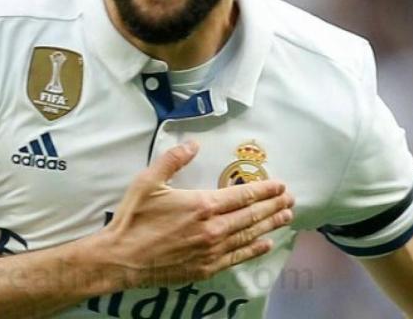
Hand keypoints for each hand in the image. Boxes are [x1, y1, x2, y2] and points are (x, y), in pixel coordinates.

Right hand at [96, 140, 293, 287]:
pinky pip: (237, 257)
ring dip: (269, 225)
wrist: (122, 258)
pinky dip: (254, 249)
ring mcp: (212, 251)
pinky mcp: (206, 268)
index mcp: (202, 205)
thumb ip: (173, 160)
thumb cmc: (134, 218)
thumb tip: (193, 144)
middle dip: (274, 206)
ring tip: (286, 217)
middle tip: (291, 200)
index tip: (280, 185)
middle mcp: (213, 229)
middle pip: (252, 215)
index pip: (242, 195)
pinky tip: (266, 244)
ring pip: (248, 235)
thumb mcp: (148, 182)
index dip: (264, 189)